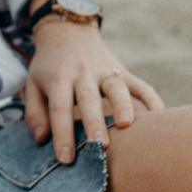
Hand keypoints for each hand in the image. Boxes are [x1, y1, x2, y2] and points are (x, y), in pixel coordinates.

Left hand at [22, 20, 163, 162]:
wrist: (68, 32)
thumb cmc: (49, 67)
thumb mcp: (32, 84)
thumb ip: (34, 112)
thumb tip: (41, 140)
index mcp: (58, 78)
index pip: (60, 108)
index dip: (62, 133)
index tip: (66, 159)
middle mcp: (83, 73)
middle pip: (89, 98)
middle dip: (95, 122)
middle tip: (100, 146)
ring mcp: (105, 70)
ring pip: (117, 88)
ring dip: (123, 105)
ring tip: (127, 126)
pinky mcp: (123, 71)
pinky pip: (140, 84)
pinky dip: (151, 98)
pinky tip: (159, 115)